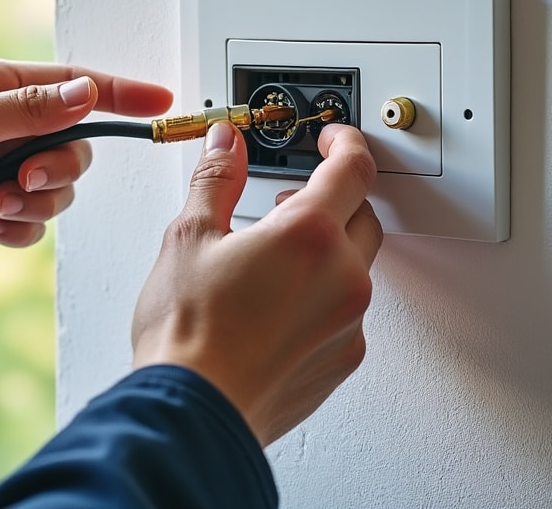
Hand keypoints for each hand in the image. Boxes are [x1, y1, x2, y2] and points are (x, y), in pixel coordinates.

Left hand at [0, 56, 173, 273]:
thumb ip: (32, 110)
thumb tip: (86, 90)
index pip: (73, 84)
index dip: (120, 92)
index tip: (161, 100)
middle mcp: (2, 124)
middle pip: (74, 145)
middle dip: (58, 170)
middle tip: (22, 180)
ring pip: (57, 188)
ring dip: (35, 203)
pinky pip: (33, 221)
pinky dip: (19, 228)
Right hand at [131, 122, 381, 445]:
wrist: (194, 413)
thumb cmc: (187, 335)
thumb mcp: (189, 237)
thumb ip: (217, 180)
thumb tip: (226, 145)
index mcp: (309, 235)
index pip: (353, 169)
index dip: (345, 143)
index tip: (333, 138)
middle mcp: (342, 278)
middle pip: (363, 216)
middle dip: (334, 200)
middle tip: (290, 203)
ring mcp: (348, 324)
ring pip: (355, 268)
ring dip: (327, 252)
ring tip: (272, 262)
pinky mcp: (342, 360)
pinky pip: (346, 313)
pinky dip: (323, 298)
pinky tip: (275, 307)